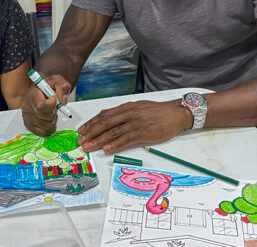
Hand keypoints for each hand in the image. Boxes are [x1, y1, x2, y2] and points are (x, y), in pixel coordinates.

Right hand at [21, 74, 71, 135]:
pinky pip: (43, 133)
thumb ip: (63, 87)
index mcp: (31, 95)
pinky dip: (50, 128)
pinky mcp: (29, 125)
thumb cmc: (48, 86)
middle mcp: (26, 107)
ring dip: (53, 120)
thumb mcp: (57, 81)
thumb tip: (63, 101)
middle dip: (54, 112)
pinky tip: (49, 119)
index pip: (41, 106)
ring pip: (46, 126)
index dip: (52, 104)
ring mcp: (27, 118)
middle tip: (53, 106)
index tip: (54, 98)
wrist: (40, 90)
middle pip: (46, 117)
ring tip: (51, 112)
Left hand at [77, 99, 191, 153]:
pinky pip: (126, 138)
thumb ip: (125, 113)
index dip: (91, 123)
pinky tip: (107, 149)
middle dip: (90, 132)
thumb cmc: (158, 112)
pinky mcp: (143, 132)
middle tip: (80, 141)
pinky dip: (115, 144)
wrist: (176, 113)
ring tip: (88, 147)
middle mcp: (128, 113)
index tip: (82, 130)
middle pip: (105, 122)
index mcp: (126, 107)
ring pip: (112, 131)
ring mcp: (135, 122)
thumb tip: (109, 118)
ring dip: (98, 140)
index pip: (104, 115)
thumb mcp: (139, 107)